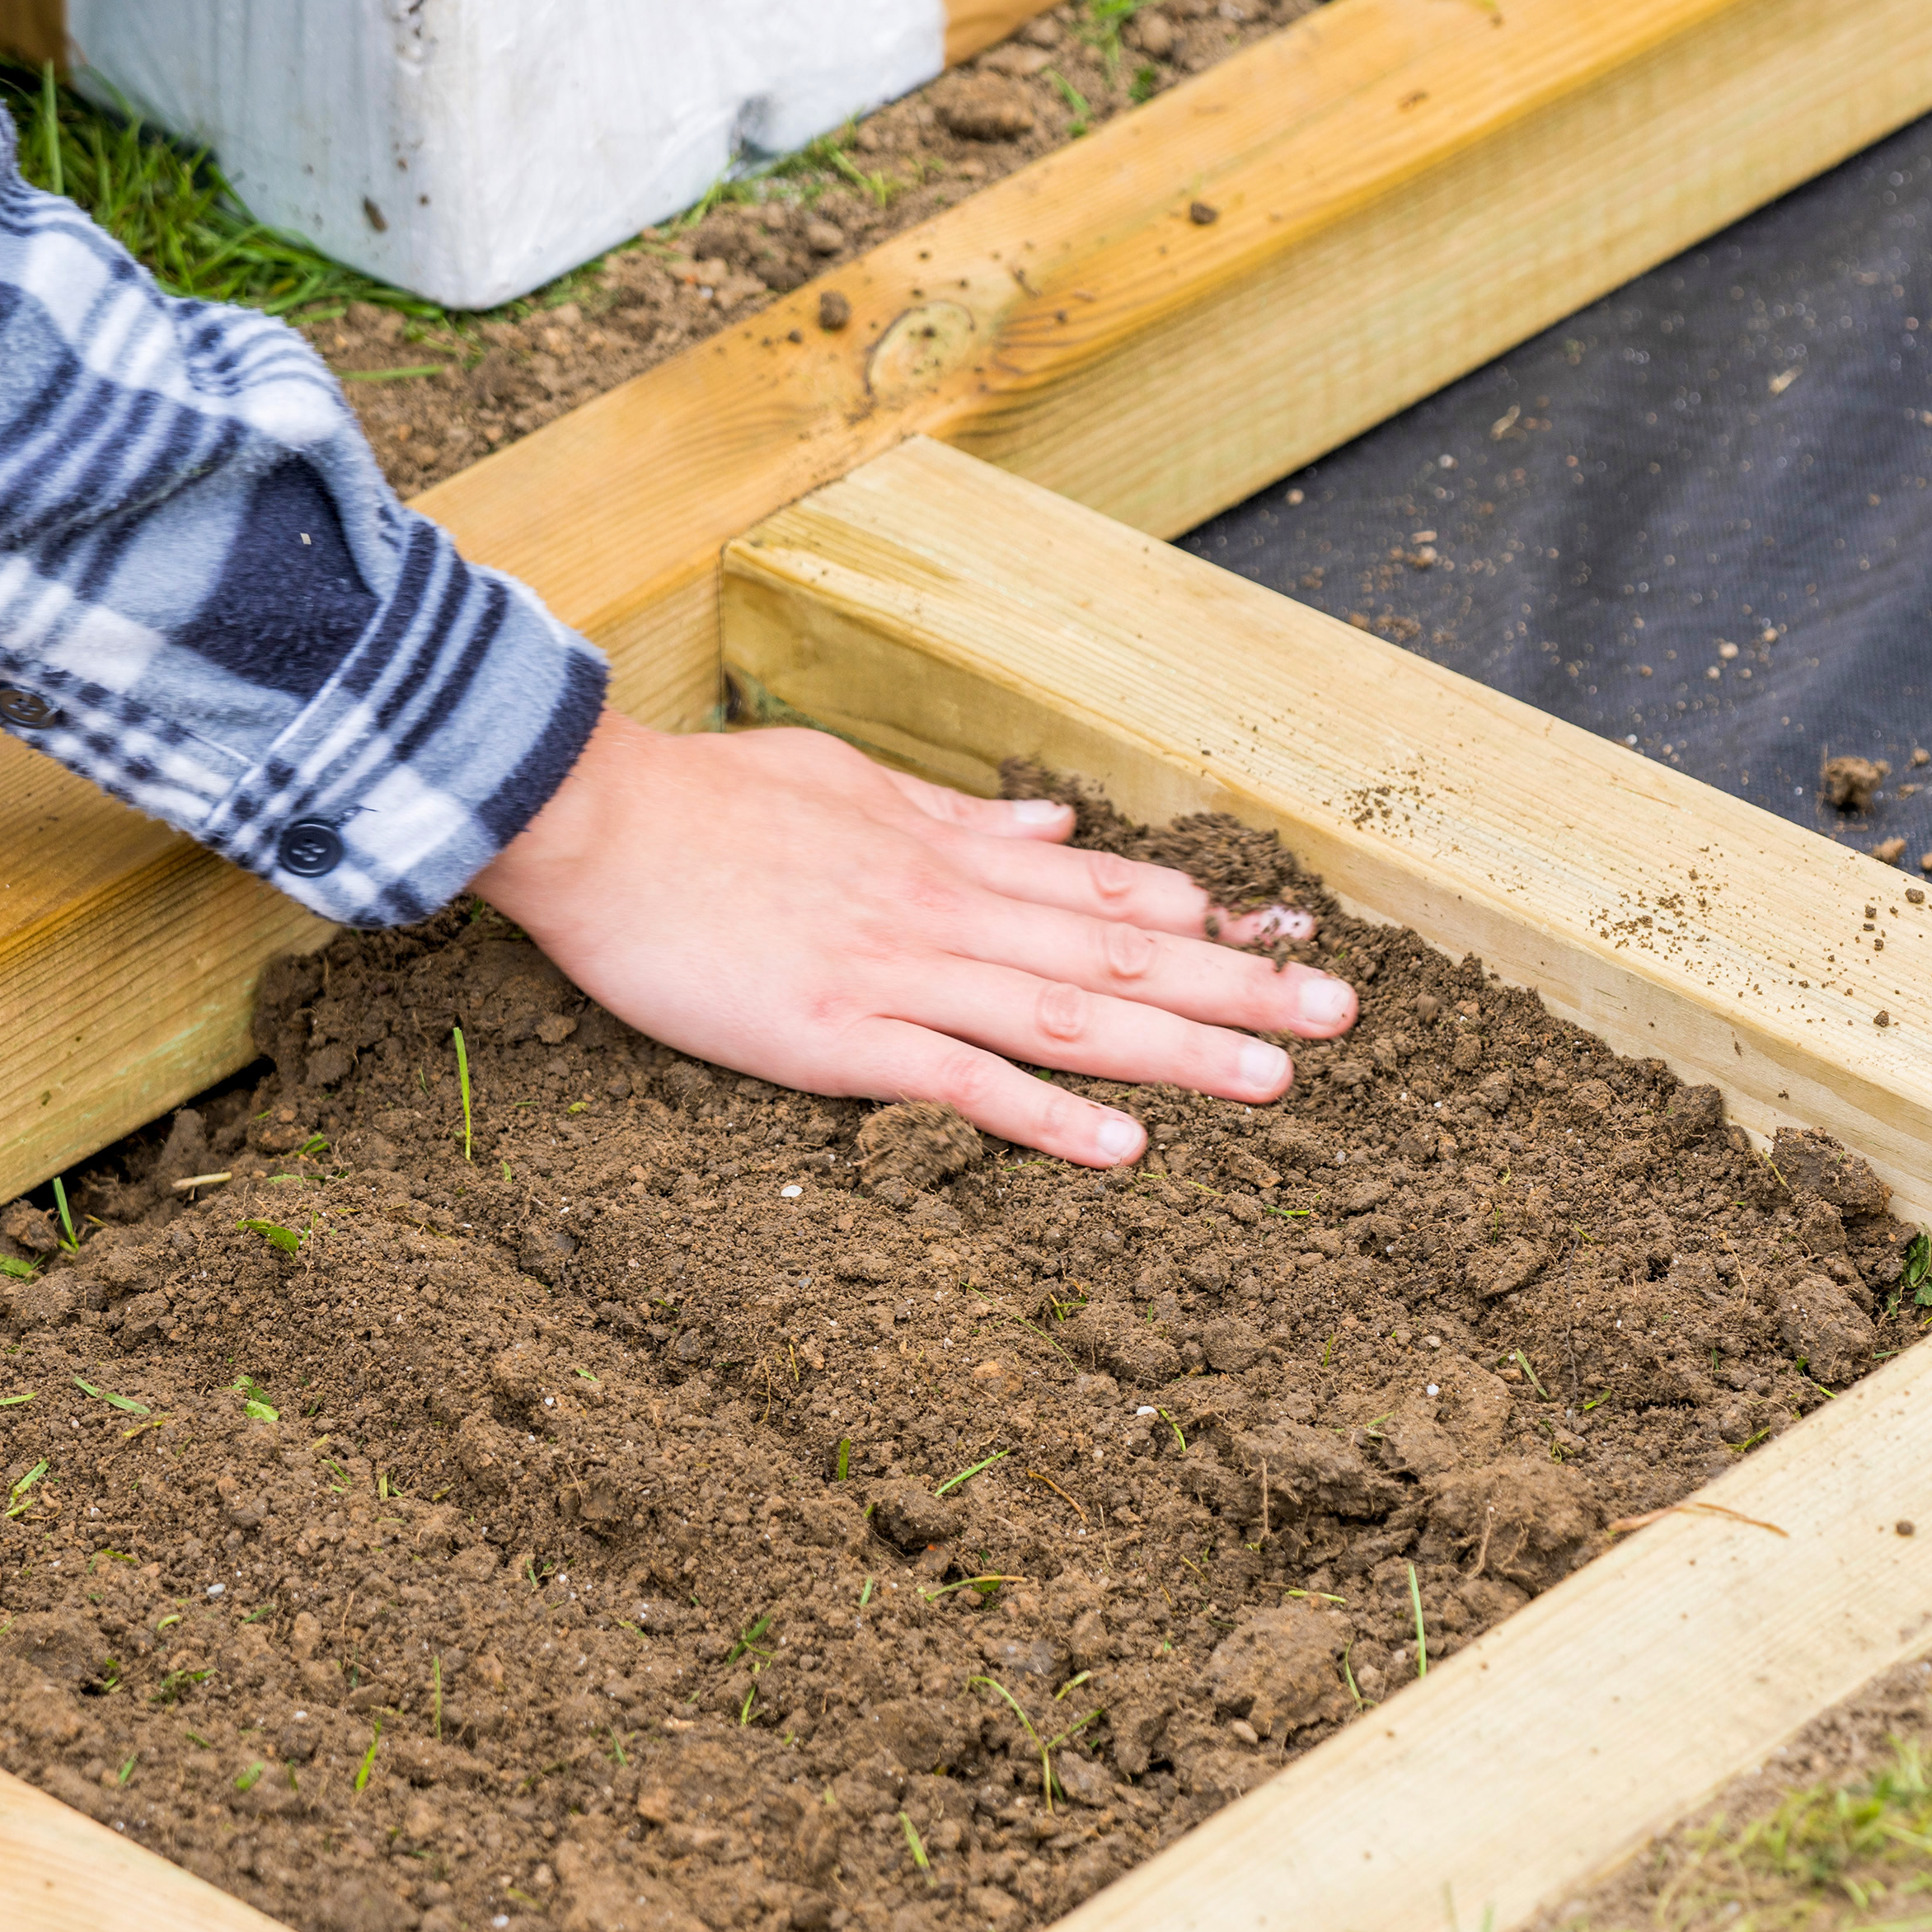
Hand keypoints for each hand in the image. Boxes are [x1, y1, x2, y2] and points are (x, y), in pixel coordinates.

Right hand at [469, 711, 1356, 1166]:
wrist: (588, 820)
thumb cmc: (701, 802)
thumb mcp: (843, 783)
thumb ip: (951, 816)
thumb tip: (1052, 825)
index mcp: (940, 856)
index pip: (1095, 888)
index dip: (1196, 917)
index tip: (1283, 938)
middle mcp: (941, 912)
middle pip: (1113, 949)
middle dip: (1235, 984)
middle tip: (1344, 1014)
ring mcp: (894, 975)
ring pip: (1065, 1014)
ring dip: (1178, 1050)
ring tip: (1279, 1080)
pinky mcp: (834, 1038)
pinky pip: (961, 1083)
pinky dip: (1048, 1117)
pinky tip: (1124, 1148)